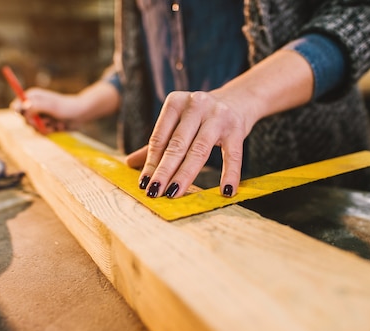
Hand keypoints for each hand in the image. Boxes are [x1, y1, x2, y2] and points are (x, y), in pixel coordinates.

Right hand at [9, 81, 120, 133]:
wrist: (81, 114)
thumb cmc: (67, 107)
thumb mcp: (51, 106)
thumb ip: (36, 106)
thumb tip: (22, 107)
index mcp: (33, 97)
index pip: (16, 105)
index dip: (19, 112)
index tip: (29, 116)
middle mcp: (34, 106)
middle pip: (24, 119)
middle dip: (36, 123)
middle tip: (48, 121)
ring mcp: (39, 115)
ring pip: (33, 127)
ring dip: (46, 127)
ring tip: (56, 123)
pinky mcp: (45, 124)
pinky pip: (42, 132)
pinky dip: (51, 131)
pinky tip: (59, 126)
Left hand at [126, 90, 252, 198]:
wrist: (239, 98)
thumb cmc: (201, 116)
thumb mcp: (179, 123)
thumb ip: (158, 143)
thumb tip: (129, 163)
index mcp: (176, 103)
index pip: (160, 138)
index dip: (150, 163)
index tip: (144, 184)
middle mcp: (196, 105)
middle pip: (177, 145)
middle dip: (164, 171)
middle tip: (154, 192)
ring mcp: (218, 116)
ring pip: (199, 150)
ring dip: (185, 175)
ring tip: (174, 194)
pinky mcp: (237, 128)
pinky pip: (233, 155)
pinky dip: (230, 175)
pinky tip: (225, 191)